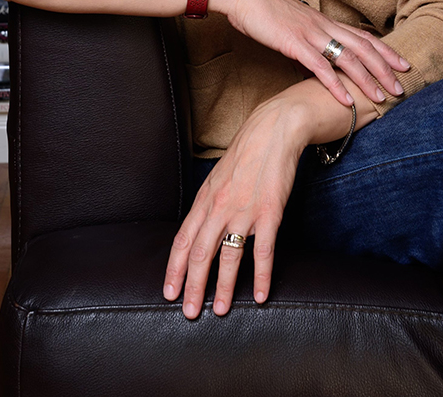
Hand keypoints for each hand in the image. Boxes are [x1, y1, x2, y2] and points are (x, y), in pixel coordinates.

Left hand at [162, 95, 306, 318]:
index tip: (169, 292)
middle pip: (201, 254)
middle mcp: (220, 207)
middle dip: (193, 286)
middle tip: (190, 312)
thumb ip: (208, 205)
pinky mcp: (269, 212)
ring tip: (221, 310)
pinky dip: (262, 275)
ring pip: (229, 257)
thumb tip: (198, 231)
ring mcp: (244, 211)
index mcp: (205, 200)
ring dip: (225, 287)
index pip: (183, 240)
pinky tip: (262, 294)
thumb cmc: (245, 154)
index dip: (175, 269)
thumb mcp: (217, 178)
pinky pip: (263, 250)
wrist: (272, 131)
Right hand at [212, 0, 409, 108]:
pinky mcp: (294, 43)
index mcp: (324, 21)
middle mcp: (323, 26)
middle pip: (363, 48)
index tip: (402, 64)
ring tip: (381, 98)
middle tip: (401, 87)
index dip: (385, 51)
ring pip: (348, 58)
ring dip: (367, 80)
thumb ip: (308, 37)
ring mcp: (310, 34)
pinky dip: (335, 84)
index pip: (362, 36)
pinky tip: (345, 99)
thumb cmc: (264, 8)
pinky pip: (319, 66)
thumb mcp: (293, 22)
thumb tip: (318, 53)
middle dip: (385, 69)